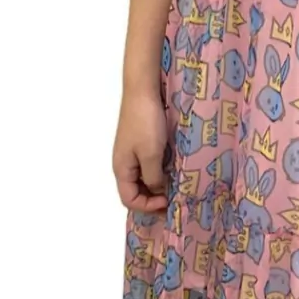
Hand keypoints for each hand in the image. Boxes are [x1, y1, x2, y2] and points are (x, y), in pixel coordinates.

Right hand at [112, 90, 168, 211]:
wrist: (143, 91)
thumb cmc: (146, 123)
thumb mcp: (151, 154)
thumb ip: (154, 177)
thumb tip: (158, 192)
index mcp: (121, 170)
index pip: (129, 200)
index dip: (148, 206)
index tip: (168, 202)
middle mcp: (124, 164)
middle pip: (135, 191)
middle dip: (153, 199)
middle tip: (174, 200)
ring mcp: (132, 153)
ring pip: (143, 179)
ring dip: (157, 186)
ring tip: (176, 187)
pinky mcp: (141, 144)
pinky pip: (148, 166)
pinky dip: (159, 172)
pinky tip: (173, 171)